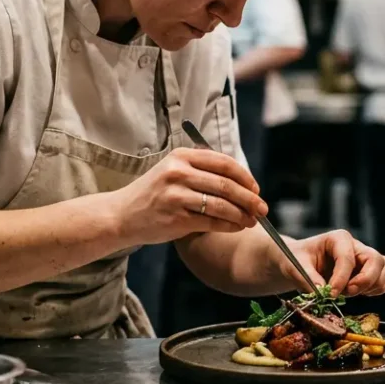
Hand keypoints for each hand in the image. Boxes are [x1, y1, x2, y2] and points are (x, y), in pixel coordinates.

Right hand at [111, 148, 265, 245]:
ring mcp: (176, 195)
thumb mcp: (173, 171)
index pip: (224, 162)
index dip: (245, 176)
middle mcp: (179, 172)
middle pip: (226, 184)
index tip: (256, 189)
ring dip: (242, 214)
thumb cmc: (153, 194)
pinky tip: (237, 227)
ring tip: (252, 221)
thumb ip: (202, 170)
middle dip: (250, 198)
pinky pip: (212, 222)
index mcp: (182, 156)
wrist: (122, 214)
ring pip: (222, 204)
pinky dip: (229, 225)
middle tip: (262, 208)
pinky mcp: (176, 218)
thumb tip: (242, 182)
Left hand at [278, 229, 384, 297]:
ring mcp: (364, 259)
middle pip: (376, 260)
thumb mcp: (295, 266)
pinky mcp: (367, 272)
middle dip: (365, 280)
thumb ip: (308, 278)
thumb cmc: (296, 260)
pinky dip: (374, 290)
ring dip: (372, 285)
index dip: (341, 278)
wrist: (297, 264)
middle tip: (348, 292)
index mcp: (338, 239)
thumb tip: (323, 292)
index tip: (331, 294)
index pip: (347, 257)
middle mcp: (355, 246)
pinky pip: (383, 281)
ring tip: (349, 292)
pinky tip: (356, 293)